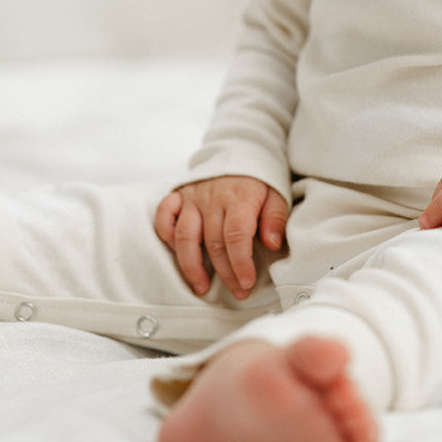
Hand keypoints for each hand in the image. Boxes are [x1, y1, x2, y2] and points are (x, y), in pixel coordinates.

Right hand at [154, 177, 288, 299]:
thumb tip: (272, 244)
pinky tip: (175, 252)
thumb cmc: (260, 181)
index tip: (247, 282)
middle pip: (213, 242)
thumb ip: (275, 218)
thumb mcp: (277, 195)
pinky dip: (165, 233)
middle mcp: (213, 198)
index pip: (236, 235)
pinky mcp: (179, 194)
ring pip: (185, 235)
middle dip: (225, 272)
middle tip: (237, 291)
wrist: (242, 150)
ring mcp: (193, 196)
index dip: (240, 262)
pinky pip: (164, 214)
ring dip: (191, 265)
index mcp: (240, 198)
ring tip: (201, 286)